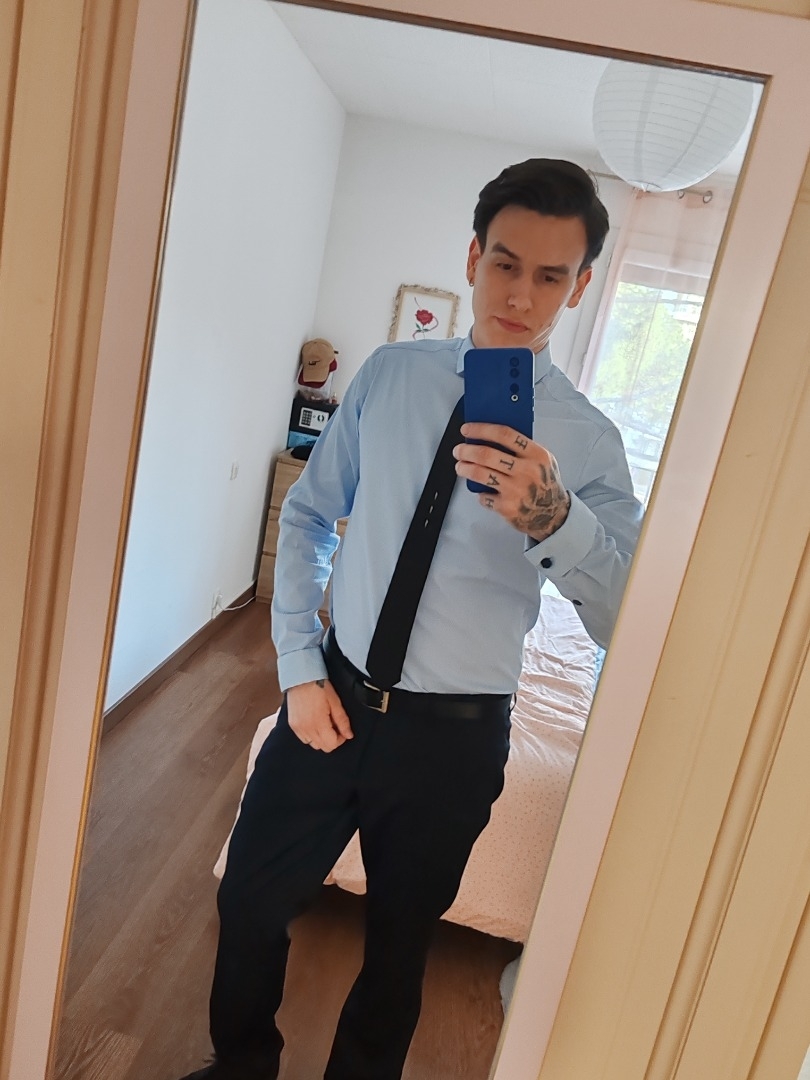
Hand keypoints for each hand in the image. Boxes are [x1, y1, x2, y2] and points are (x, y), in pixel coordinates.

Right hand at [286, 679, 352, 751]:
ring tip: (324, 724)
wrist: (301, 677)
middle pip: (322, 747)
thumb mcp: (335, 702)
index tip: (342, 731)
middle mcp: (306, 729)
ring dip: (321, 738)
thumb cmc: (319, 686)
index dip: (340, 740)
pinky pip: (303, 738)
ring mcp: (298, 728)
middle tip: (334, 727)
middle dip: (331, 740)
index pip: (331, 745)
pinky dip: (311, 735)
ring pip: (312, 744)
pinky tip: (315, 723)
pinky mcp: (292, 725)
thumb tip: (348, 735)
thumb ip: (342, 721)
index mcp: (318, 723)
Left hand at [453, 422, 570, 540]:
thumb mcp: (544, 460)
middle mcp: (527, 471)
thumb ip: (524, 448)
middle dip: (466, 450)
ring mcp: (516, 490)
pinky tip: (484, 491)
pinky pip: (484, 496)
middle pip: (486, 454)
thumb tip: (491, 435)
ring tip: (461, 466)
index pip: (504, 434)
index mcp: (537, 455)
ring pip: (480, 474)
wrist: (553, 515)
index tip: (468, 429)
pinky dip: (481, 493)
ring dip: (464, 468)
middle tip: (459, 450)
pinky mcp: (507, 507)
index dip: (482, 429)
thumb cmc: (545, 485)